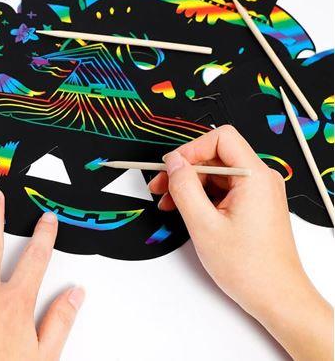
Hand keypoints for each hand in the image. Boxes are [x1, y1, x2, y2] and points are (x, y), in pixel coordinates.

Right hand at [149, 125, 332, 360]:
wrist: (276, 296)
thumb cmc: (250, 268)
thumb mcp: (204, 225)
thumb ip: (184, 188)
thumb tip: (173, 162)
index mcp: (255, 177)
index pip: (221, 138)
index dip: (191, 149)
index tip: (171, 166)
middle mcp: (259, 179)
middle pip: (215, 157)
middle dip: (184, 170)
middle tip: (160, 185)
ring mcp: (256, 192)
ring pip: (215, 174)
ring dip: (189, 185)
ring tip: (167, 201)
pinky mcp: (251, 204)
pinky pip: (221, 189)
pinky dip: (201, 196)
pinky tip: (184, 209)